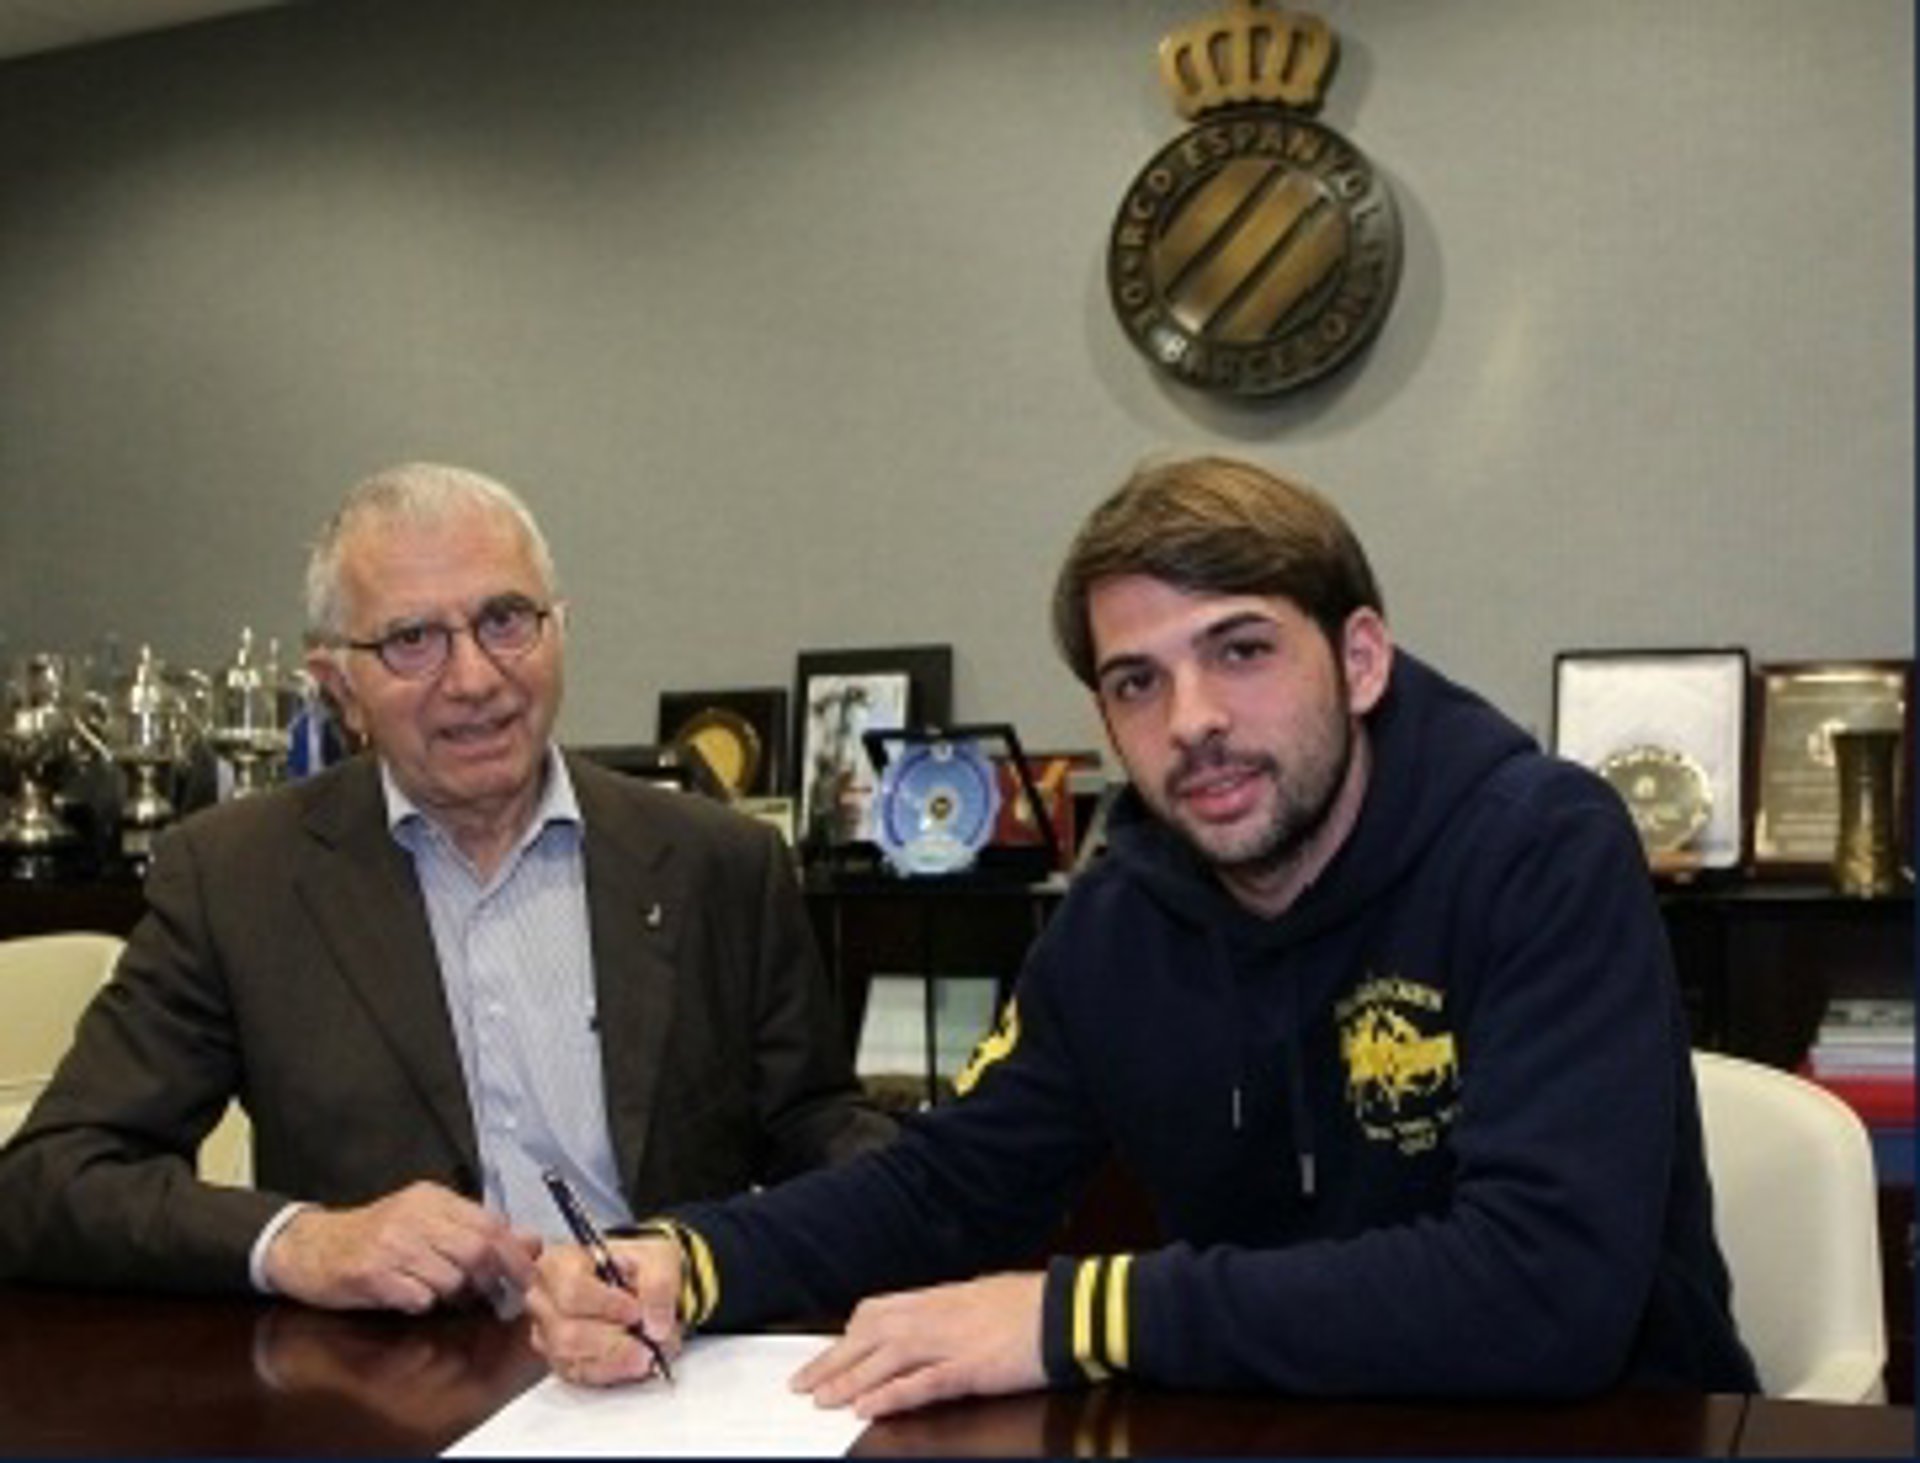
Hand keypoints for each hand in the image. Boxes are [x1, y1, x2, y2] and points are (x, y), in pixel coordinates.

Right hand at [263, 1180, 540, 1312]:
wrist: (309, 1246)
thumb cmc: (374, 1236)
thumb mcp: (425, 1221)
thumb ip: (475, 1229)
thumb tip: (530, 1241)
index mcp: (432, 1198)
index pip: (490, 1223)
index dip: (514, 1254)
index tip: (526, 1276)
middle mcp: (414, 1216)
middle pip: (477, 1249)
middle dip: (492, 1278)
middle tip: (492, 1293)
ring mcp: (392, 1245)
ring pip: (451, 1278)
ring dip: (454, 1294)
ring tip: (439, 1290)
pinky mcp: (371, 1274)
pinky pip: (418, 1298)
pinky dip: (423, 1303)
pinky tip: (409, 1294)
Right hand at [524, 1235, 682, 1386]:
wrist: (636, 1281)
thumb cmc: (636, 1264)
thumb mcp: (656, 1258)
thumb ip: (659, 1285)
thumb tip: (656, 1326)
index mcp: (560, 1263)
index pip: (573, 1290)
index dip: (607, 1306)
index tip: (636, 1312)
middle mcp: (544, 1299)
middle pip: (567, 1333)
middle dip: (614, 1343)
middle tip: (649, 1343)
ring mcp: (547, 1333)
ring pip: (571, 1359)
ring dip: (614, 1360)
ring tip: (646, 1352)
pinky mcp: (558, 1359)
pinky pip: (578, 1375)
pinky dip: (610, 1372)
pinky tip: (632, 1362)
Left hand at [792, 1272, 1046, 1418]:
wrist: (1074, 1308)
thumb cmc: (1037, 1303)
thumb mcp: (985, 1296)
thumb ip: (953, 1310)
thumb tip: (934, 1318)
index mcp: (942, 1297)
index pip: (880, 1312)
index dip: (848, 1335)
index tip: (828, 1353)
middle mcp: (939, 1315)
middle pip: (872, 1334)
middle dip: (834, 1360)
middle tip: (803, 1383)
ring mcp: (953, 1341)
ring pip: (886, 1358)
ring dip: (849, 1379)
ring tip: (822, 1399)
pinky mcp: (971, 1368)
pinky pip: (921, 1383)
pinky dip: (891, 1395)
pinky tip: (867, 1408)